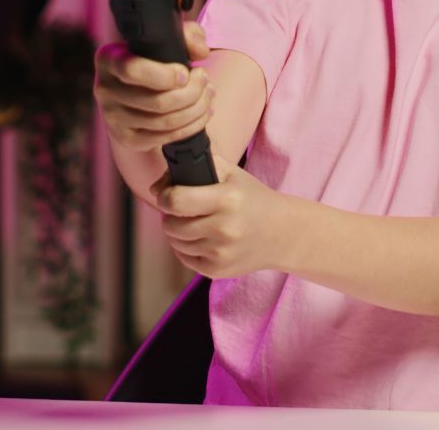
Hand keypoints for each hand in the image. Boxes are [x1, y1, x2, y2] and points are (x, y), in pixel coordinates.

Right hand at [93, 21, 213, 152]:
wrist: (134, 87)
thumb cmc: (152, 59)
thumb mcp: (166, 39)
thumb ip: (187, 35)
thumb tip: (201, 51)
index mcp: (108, 59)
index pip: (132, 70)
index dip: (165, 75)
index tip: (186, 73)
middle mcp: (104, 89)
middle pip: (156, 101)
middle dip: (192, 92)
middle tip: (205, 80)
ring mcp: (113, 117)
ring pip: (164, 121)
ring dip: (196, 109)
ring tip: (208, 95)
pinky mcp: (126, 137)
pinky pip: (164, 137)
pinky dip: (191, 126)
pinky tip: (203, 113)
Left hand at [155, 154, 291, 278]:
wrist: (282, 233)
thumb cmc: (251, 198)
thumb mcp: (230, 173)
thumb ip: (194, 167)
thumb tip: (157, 187)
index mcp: (226, 199)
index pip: (175, 200)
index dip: (165, 196)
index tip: (167, 194)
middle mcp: (223, 228)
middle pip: (171, 225)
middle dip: (171, 216)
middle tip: (183, 210)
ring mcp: (220, 253)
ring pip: (175, 243)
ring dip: (177, 232)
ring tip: (193, 223)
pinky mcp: (217, 270)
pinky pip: (183, 258)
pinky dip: (186, 248)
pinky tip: (200, 238)